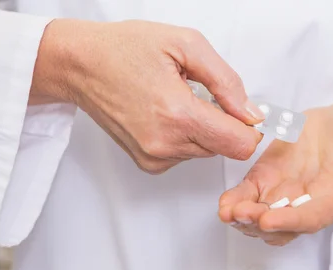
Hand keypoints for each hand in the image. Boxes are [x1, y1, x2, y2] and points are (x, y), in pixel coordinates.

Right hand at [30, 19, 263, 173]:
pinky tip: (165, 113)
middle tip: (201, 94)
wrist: (80, 64)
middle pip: (224, 148)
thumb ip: (227, 82)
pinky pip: (185, 154)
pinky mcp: (147, 162)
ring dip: (203, 128)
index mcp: (177, 114)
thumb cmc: (125, 49)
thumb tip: (251, 112)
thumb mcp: (186, 45)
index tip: (246, 112)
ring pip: (206, 151)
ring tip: (176, 99)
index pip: (239, 144)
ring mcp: (154, 157)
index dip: (250, 128)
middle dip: (223, 123)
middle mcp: (165, 144)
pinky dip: (185, 136)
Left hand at [218, 102, 332, 245]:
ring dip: (243, 218)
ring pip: (260, 216)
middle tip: (242, 216)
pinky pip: (248, 195)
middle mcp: (307, 203)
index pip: (312, 218)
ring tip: (228, 211)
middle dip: (259, 224)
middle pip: (281, 226)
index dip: (290, 221)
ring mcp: (284, 193)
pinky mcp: (267, 179)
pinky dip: (235, 201)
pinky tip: (224, 204)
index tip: (268, 220)